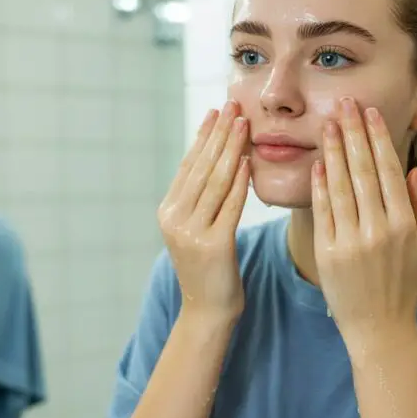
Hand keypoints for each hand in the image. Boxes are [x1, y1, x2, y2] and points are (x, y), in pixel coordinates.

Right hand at [158, 100, 249, 320]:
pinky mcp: (213, 245)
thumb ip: (202, 201)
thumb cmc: (211, 270)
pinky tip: (248, 161)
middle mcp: (174, 219)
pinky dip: (239, 181)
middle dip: (218, 133)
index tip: (217, 110)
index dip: (204, 136)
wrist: (208, 312)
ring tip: (242, 123)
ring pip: (215, 182)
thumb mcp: (198, 230)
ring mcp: (191, 232)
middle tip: (232, 105)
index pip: (189, 165)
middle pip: (201, 167)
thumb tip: (218, 162)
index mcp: (168, 212)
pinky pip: (229, 206)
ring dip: (230, 149)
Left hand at [311, 98, 416, 354]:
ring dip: (333, 151)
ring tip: (328, 123)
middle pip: (363, 170)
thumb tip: (414, 169)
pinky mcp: (329, 253)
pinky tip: (318, 162)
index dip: (377, 138)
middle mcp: (379, 230)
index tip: (369, 112)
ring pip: (340, 186)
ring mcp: (352, 241)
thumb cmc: (404, 285)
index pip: (388, 170)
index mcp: (405, 224)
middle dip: (353, 132)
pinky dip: (320, 185)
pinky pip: (323, 211)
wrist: (379, 328)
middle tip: (344, 103)